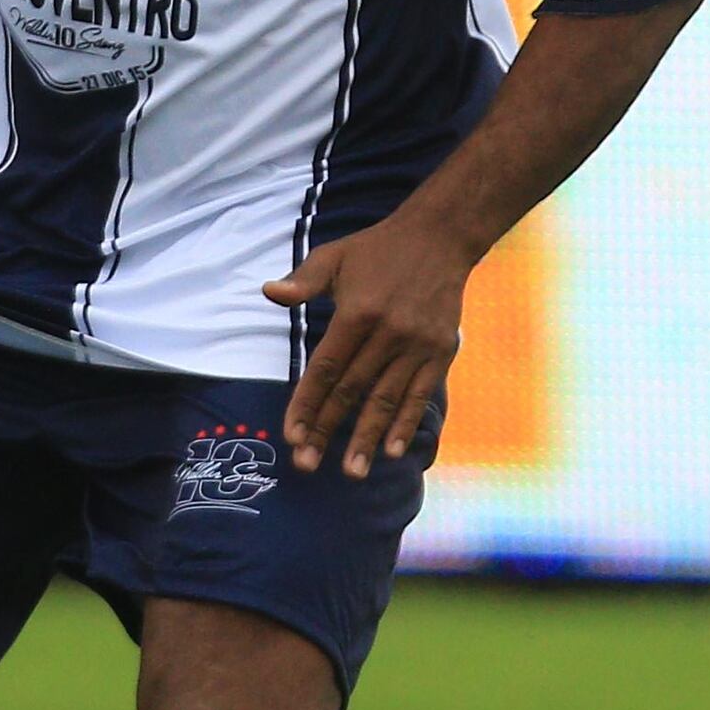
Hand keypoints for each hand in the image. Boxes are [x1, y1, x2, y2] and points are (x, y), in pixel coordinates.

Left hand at [265, 208, 470, 479]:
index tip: (291, 436)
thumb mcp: (335, 256)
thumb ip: (303, 281)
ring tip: (351, 473)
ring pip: (385, 399)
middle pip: (351, 391)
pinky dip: (406, 423)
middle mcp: (387, 333)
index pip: (325, 369)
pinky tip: (392, 450)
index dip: (307, 404)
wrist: (441, 236)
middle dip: (327, 430)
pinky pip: (420, 394)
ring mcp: (417, 345)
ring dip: (367, 439)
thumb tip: (268, 293)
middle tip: (307, 465)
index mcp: (357, 312)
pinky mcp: (441, 351)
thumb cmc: (378, 249)